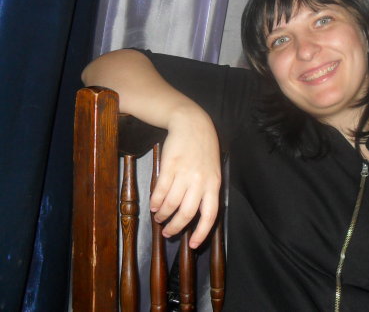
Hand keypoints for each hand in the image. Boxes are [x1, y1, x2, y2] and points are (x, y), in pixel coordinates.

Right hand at [149, 107, 220, 248]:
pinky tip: (154, 206)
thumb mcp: (213, 169)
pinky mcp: (170, 166)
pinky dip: (156, 201)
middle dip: (176, 227)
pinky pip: (161, 190)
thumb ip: (208, 189)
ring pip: (171, 203)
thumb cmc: (203, 148)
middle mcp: (200, 181)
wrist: (192, 123)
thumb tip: (199, 214)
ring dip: (163, 215)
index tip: (193, 245)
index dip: (201, 232)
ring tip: (159, 217)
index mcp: (214, 183)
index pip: (210, 215)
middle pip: (187, 213)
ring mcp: (184, 173)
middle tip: (168, 233)